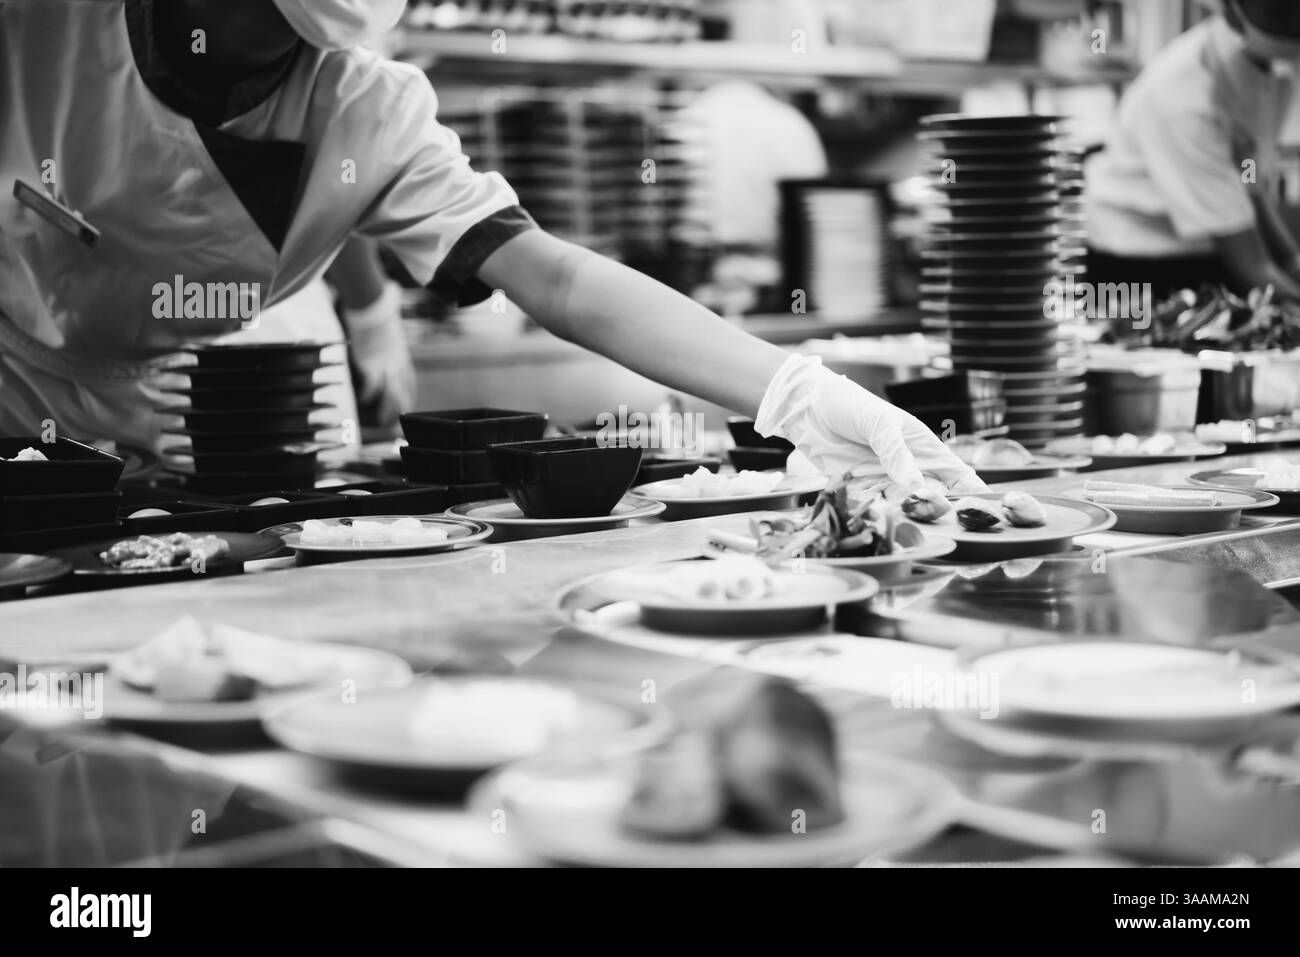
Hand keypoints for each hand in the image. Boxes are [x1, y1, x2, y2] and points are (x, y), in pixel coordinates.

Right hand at [343, 281, 414, 426]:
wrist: (373, 304)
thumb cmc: (380, 308)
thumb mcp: (388, 322)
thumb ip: (390, 328)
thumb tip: (391, 303)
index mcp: (401, 354)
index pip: (409, 380)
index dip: (409, 395)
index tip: (407, 405)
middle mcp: (397, 362)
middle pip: (403, 391)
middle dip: (400, 409)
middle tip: (395, 424)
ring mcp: (385, 364)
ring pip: (392, 393)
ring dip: (387, 409)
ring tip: (381, 420)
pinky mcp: (371, 363)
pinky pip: (372, 385)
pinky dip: (370, 394)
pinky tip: (365, 400)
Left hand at [755, 354, 986, 493]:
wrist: (806, 408)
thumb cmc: (849, 404)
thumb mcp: (878, 423)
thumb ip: (896, 454)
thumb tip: (915, 485)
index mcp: (923, 447)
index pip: (958, 474)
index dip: (972, 493)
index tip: (984, 512)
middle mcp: (908, 468)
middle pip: (931, 498)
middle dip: (933, 510)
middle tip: (929, 516)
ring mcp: (884, 482)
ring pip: (902, 508)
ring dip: (901, 515)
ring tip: (896, 515)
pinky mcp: (858, 492)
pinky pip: (872, 510)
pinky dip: (873, 515)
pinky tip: (871, 515)